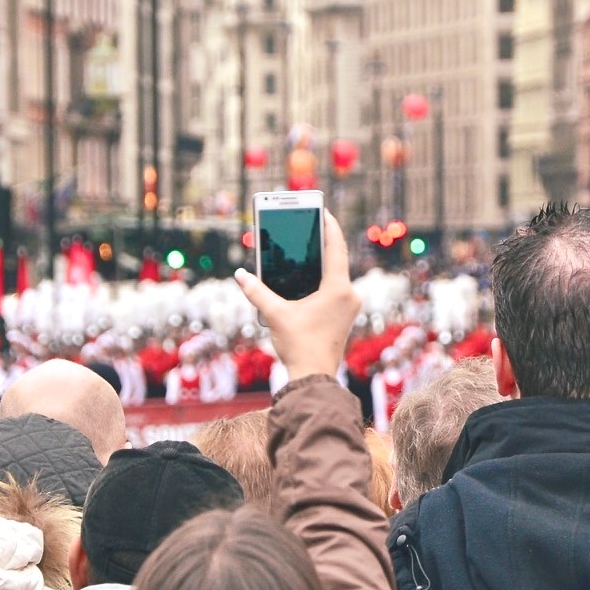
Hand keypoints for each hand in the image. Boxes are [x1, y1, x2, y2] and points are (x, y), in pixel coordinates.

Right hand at [235, 212, 359, 380]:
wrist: (314, 378)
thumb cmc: (300, 346)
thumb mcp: (275, 314)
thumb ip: (257, 292)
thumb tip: (240, 276)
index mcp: (338, 289)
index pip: (336, 248)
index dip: (329, 226)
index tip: (323, 211)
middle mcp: (349, 294)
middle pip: (337, 259)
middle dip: (323, 242)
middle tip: (310, 225)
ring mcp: (349, 306)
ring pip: (337, 274)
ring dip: (322, 261)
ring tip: (307, 247)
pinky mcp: (344, 316)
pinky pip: (335, 288)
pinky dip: (322, 278)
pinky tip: (307, 275)